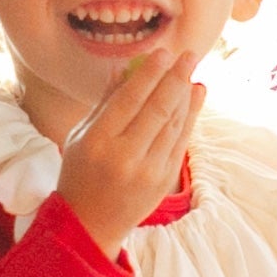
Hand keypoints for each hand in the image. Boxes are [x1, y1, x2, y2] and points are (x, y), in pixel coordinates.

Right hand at [56, 51, 200, 255]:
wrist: (90, 223)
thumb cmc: (80, 172)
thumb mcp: (81, 136)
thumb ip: (105, 103)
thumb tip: (125, 67)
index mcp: (98, 142)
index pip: (128, 101)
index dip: (149, 75)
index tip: (163, 52)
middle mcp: (125, 156)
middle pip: (157, 110)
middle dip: (176, 78)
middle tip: (189, 55)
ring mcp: (148, 171)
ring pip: (173, 124)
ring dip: (186, 94)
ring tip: (192, 70)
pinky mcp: (164, 180)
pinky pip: (181, 140)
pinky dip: (191, 115)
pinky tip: (196, 94)